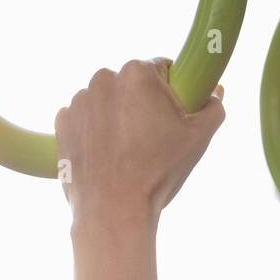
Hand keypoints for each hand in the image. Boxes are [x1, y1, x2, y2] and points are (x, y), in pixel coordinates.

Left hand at [55, 58, 224, 226]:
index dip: (172, 93)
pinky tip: (108, 155)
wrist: (113, 210)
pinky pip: (86, 119)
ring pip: (108, 101)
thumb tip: (215, 93)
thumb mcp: (198, 139)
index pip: (162, 69)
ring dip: (118, 117)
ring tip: (129, 153)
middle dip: (143, 105)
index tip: (173, 117)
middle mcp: (104, 77)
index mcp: (138, 72)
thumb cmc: (157, 173)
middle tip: (152, 141)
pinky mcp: (63, 121)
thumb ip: (213, 108)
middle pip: (132, 85)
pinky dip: (96, 132)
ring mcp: (80, 99)